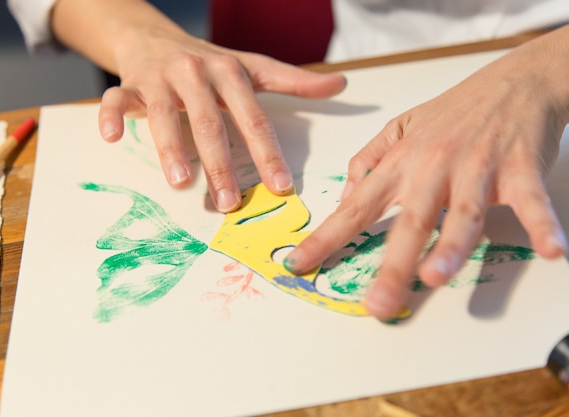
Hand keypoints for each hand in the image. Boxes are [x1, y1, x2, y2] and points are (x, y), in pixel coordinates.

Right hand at [97, 30, 344, 212]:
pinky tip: (110, 137)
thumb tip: (341, 85)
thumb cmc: (208, 63)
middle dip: (220, 165)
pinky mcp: (129, 83)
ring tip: (180, 183)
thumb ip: (293, 82)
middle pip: (209, 123)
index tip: (280, 187)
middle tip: (229, 202)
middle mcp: (196, 74)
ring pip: (164, 114)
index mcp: (230, 74)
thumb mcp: (251, 69)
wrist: (155, 35)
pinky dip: (110, 115)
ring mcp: (160, 78)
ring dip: (171, 148)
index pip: (252, 118)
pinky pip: (116, 98)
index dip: (267, 153)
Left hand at [285, 28, 568, 319]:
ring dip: (451, 246)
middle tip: (376, 303)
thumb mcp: (399, 128)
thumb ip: (368, 160)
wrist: (513, 82)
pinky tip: (552, 248)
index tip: (299, 265)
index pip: (356, 207)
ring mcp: (476, 168)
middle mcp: (433, 168)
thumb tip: (344, 194)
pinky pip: (530, 201)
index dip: (325, 237)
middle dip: (391, 264)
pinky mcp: (519, 168)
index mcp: (401, 163)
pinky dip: (542, 223)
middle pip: (409, 221)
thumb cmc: (453, 112)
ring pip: (462, 212)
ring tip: (436, 276)